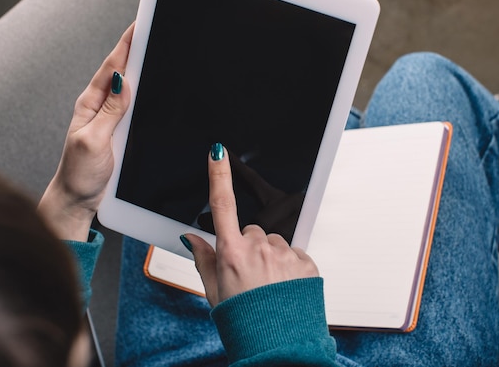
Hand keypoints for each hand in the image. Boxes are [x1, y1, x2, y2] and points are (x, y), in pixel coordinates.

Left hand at [38, 23, 133, 240]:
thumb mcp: (95, 140)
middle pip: (120, 72)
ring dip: (139, 68)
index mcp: (90, 105)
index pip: (112, 68)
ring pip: (128, 88)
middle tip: (151, 29)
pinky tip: (150, 87)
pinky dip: (141, 91)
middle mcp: (99, 108)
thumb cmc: (80, 174)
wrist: (77, 200)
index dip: (126, 46)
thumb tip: (123, 81)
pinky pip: (132, 105)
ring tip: (153, 49)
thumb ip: (110, 111)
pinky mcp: (117, 132)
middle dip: (135, 49)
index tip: (140, 26)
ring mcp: (109, 119)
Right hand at [185, 144, 318, 306]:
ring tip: (269, 285)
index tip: (217, 151)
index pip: (222, 205)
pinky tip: (284, 287)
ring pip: (274, 243)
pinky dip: (289, 266)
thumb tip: (191, 238)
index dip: (219, 175)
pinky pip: (294, 254)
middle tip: (249, 275)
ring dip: (271, 257)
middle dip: (249, 246)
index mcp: (232, 253)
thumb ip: (203, 260)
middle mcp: (259, 248)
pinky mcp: (306, 262)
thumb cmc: (244, 322)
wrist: (279, 345)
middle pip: (252, 231)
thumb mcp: (215, 293)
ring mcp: (285, 254)